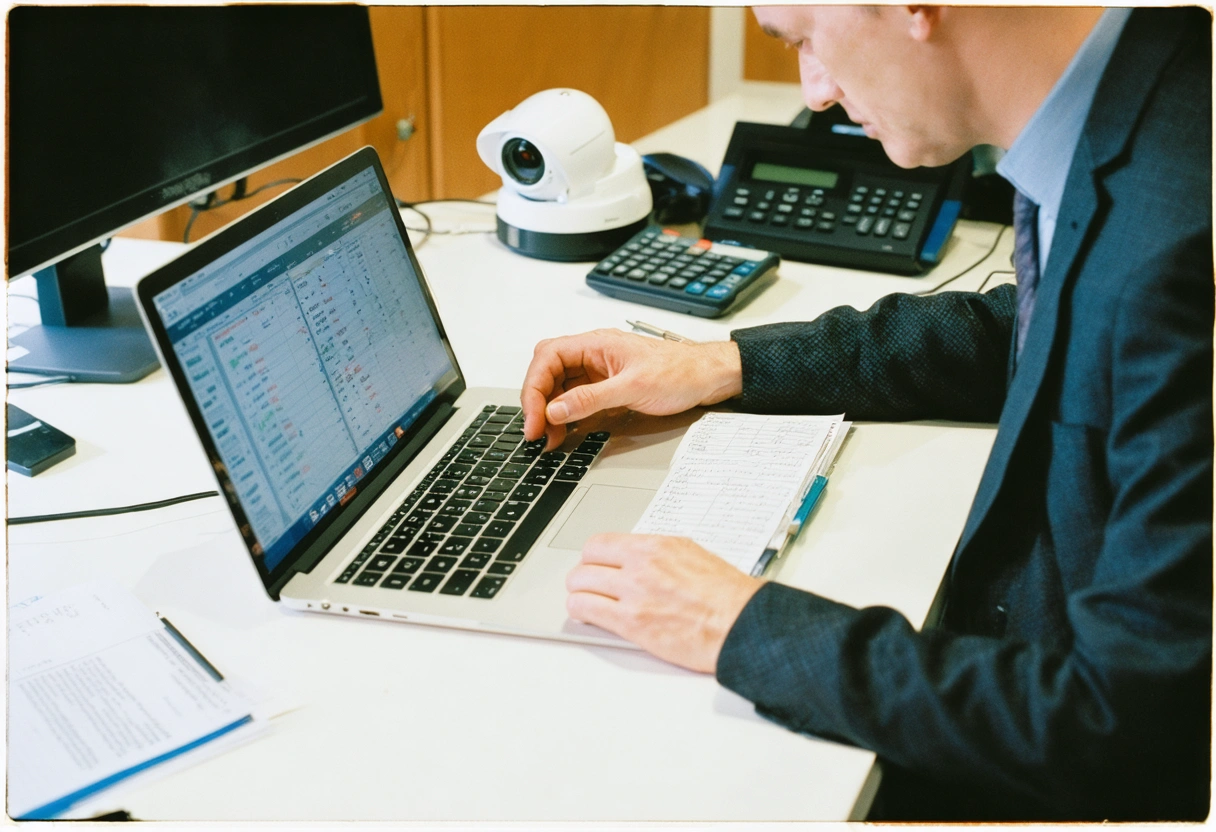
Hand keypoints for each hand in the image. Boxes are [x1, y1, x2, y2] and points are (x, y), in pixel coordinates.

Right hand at [521, 329, 742, 449]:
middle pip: (548, 372)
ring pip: (560, 387)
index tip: (535, 418)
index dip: (534, 388)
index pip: (547, 358)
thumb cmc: (680, 372)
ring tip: (550, 437)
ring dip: (551, 412)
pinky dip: (567, 415)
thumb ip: (590, 399)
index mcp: (595, 344)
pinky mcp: (608, 386)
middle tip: (537, 431)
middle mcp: (593, 354)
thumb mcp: (632, 387)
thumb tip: (556, 410)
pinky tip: (566, 430)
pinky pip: (577, 399)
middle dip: (537, 401)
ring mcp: (599, 370)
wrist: (709, 377)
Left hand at [566, 532, 763, 672]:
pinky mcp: (631, 623)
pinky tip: (588, 617)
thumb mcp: (691, 555)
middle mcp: (641, 565)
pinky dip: (582, 613)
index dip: (594, 557)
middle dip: (583, 575)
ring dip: (579, 594)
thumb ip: (659, 556)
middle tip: (588, 585)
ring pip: (580, 586)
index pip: (601, 543)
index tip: (596, 565)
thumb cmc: (727, 595)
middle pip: (586, 563)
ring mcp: (634, 593)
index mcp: (656, 546)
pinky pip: (587, 610)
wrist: (741, 624)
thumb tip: (640, 558)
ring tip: (586, 603)